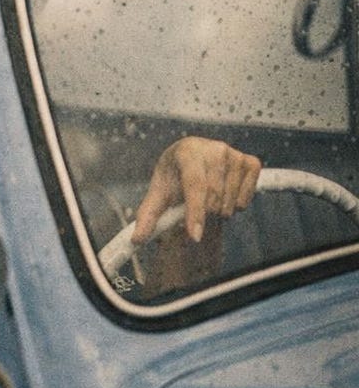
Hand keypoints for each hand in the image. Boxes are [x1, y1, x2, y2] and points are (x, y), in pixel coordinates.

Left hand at [132, 136, 261, 244]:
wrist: (192, 161)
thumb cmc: (175, 177)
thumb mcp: (159, 192)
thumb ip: (148, 215)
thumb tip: (137, 239)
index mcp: (187, 151)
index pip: (194, 185)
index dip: (195, 212)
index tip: (194, 236)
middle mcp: (213, 149)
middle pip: (214, 198)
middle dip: (204, 213)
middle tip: (195, 207)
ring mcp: (234, 154)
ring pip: (230, 202)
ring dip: (219, 210)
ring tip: (209, 200)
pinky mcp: (251, 163)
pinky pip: (246, 198)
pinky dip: (236, 205)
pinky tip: (225, 194)